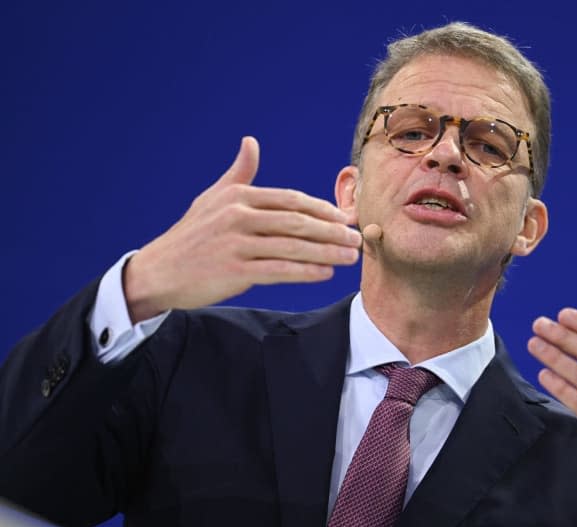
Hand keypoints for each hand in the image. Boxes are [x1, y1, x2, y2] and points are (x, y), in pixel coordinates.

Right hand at [124, 136, 362, 322]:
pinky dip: (306, 271)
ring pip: (293, 246)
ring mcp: (235, 244)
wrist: (158, 272)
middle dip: (331, 231)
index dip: (321, 208)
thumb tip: (251, 142)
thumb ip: (239, 174)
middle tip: (356, 238)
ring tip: (350, 258)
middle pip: (297, 221)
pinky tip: (326, 273)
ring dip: (326, 252)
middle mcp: (237, 216)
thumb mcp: (212, 199)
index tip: (343, 217)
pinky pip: (280, 270)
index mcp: (237, 197)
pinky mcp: (234, 271)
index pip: (290, 199)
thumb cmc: (191, 236)